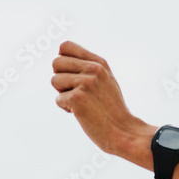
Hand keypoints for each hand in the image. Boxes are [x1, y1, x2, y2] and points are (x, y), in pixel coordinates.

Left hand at [51, 40, 136, 154]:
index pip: (65, 46)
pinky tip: (83, 113)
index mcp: (99, 62)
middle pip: (56, 62)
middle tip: (76, 92)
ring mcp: (85, 83)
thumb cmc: (112, 110)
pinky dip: (67, 109)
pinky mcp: (77, 98)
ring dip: (63, 95)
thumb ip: (88, 68)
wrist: (124, 132)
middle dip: (61, 79)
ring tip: (82, 103)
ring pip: (54, 80)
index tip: (72, 76)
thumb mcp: (106, 81)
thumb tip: (59, 60)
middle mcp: (93, 69)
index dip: (63, 61)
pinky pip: (58, 99)